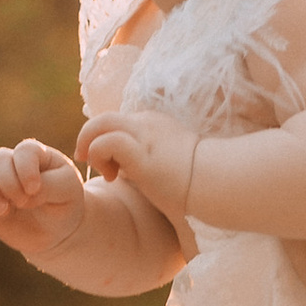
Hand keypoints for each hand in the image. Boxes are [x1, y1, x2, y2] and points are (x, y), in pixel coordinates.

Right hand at [0, 139, 92, 264]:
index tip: (35, 189)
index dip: (26, 169)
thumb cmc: (65, 204)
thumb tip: (23, 194)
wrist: (57, 232)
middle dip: (9, 182)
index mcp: (34, 155)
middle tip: (24, 203)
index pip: (23, 150)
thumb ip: (48, 186)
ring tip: (4, 210)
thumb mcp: (67, 191)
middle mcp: (10, 166)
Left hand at [78, 109, 199, 218]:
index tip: (110, 168)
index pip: (118, 124)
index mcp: (155, 125)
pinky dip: (99, 155)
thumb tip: (154, 187)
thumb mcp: (174, 166)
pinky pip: (106, 141)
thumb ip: (158, 166)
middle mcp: (146, 124)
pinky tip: (111, 176)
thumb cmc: (202, 183)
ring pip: (100, 122)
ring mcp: (143, 135)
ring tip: (97, 168)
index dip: (105, 141)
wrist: (218, 182)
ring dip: (89, 144)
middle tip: (86, 160)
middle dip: (88, 137)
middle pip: (105, 118)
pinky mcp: (140, 152)